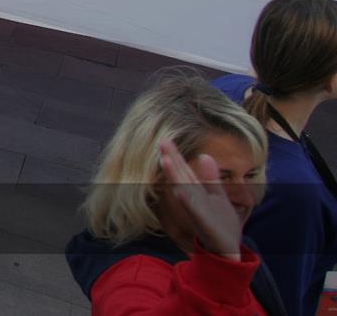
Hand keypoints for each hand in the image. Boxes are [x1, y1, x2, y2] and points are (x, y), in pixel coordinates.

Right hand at [159, 139, 242, 259]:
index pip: (185, 171)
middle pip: (182, 177)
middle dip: (172, 161)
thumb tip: (205, 155)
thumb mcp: (217, 196)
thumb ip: (210, 178)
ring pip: (184, 190)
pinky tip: (179, 189)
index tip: (166, 140)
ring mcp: (197, 210)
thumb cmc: (221, 225)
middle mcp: (194, 199)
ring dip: (174, 176)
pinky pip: (194, 209)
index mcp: (198, 192)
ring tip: (165, 159)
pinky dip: (186, 199)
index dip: (176, 156)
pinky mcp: (204, 222)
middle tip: (162, 142)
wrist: (228, 251)